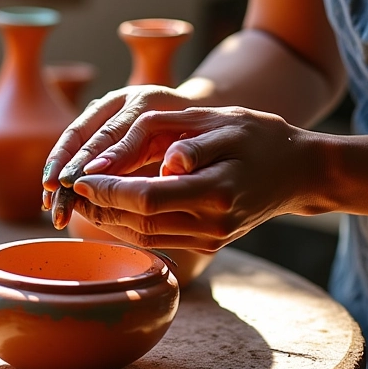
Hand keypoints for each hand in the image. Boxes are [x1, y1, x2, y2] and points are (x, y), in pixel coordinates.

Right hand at [41, 85, 196, 225]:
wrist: (193, 115)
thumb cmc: (197, 135)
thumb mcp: (191, 141)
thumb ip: (179, 150)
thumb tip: (172, 168)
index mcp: (143, 101)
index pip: (115, 130)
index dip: (97, 155)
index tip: (83, 179)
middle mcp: (117, 100)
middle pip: (84, 132)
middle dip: (66, 164)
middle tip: (54, 191)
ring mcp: (102, 108)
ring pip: (72, 137)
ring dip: (57, 169)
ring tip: (48, 199)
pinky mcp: (95, 122)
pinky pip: (73, 145)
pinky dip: (61, 170)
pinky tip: (51, 195)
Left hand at [65, 106, 324, 251]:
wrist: (299, 171)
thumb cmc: (261, 137)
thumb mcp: (228, 127)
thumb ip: (193, 143)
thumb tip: (166, 161)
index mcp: (216, 192)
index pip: (146, 199)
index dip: (108, 191)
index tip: (79, 176)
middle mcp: (213, 224)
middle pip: (140, 224)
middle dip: (99, 208)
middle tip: (68, 189)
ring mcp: (212, 238)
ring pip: (146, 237)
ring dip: (109, 221)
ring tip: (80, 200)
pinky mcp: (210, 241)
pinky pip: (160, 239)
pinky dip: (130, 226)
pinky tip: (111, 209)